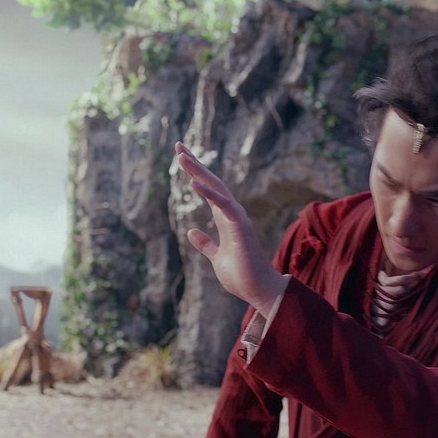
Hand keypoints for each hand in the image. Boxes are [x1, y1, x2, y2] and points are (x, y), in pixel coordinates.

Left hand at [175, 142, 287, 316]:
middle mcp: (232, 214)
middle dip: (195, 164)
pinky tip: (195, 182)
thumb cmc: (241, 275)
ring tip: (182, 157)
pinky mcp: (240, 227)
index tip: (181, 157)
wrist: (258, 291)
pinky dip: (210, 193)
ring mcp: (237, 218)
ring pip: (217, 188)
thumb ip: (206, 244)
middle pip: (211, 182)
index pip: (208, 190)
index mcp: (224, 219)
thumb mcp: (216, 258)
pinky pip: (224, 205)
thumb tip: (192, 232)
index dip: (195, 172)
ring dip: (198, 172)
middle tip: (178, 146)